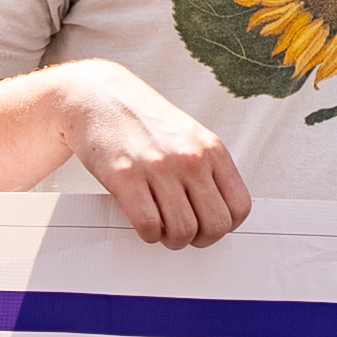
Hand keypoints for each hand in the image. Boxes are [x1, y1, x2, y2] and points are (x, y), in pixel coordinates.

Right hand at [53, 61, 251, 247]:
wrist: (97, 96)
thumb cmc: (141, 119)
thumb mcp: (188, 136)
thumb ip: (206, 170)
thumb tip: (216, 212)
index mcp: (211, 149)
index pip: (239, 208)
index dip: (224, 226)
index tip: (207, 224)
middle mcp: (189, 158)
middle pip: (215, 226)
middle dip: (199, 239)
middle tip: (184, 233)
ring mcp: (158, 167)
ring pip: (183, 232)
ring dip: (171, 240)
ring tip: (161, 228)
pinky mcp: (125, 176)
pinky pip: (149, 225)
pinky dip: (148, 234)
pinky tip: (142, 222)